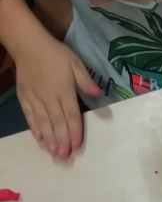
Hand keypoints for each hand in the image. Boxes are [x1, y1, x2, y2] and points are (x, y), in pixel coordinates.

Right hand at [13, 29, 99, 157]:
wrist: (28, 44)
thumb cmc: (55, 54)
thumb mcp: (75, 63)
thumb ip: (85, 81)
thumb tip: (97, 94)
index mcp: (64, 91)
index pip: (71, 115)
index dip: (75, 131)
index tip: (77, 146)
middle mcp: (49, 98)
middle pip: (57, 123)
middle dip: (62, 141)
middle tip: (64, 157)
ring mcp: (35, 98)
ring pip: (43, 122)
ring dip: (48, 138)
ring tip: (53, 152)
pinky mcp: (24, 96)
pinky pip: (29, 115)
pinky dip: (34, 127)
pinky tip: (38, 137)